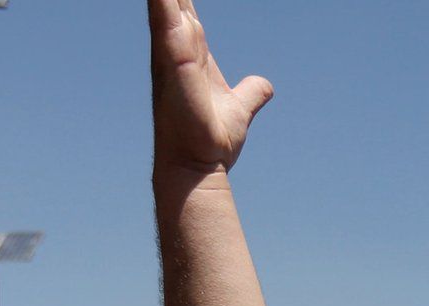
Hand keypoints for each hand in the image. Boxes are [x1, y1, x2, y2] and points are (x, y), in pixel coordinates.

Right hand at [148, 0, 272, 175]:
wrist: (200, 165)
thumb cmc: (211, 139)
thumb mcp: (240, 108)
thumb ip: (251, 93)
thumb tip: (265, 87)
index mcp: (190, 52)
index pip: (186, 7)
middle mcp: (177, 46)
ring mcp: (172, 51)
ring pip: (166, 1)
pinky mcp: (175, 60)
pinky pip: (166, 18)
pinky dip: (163, 0)